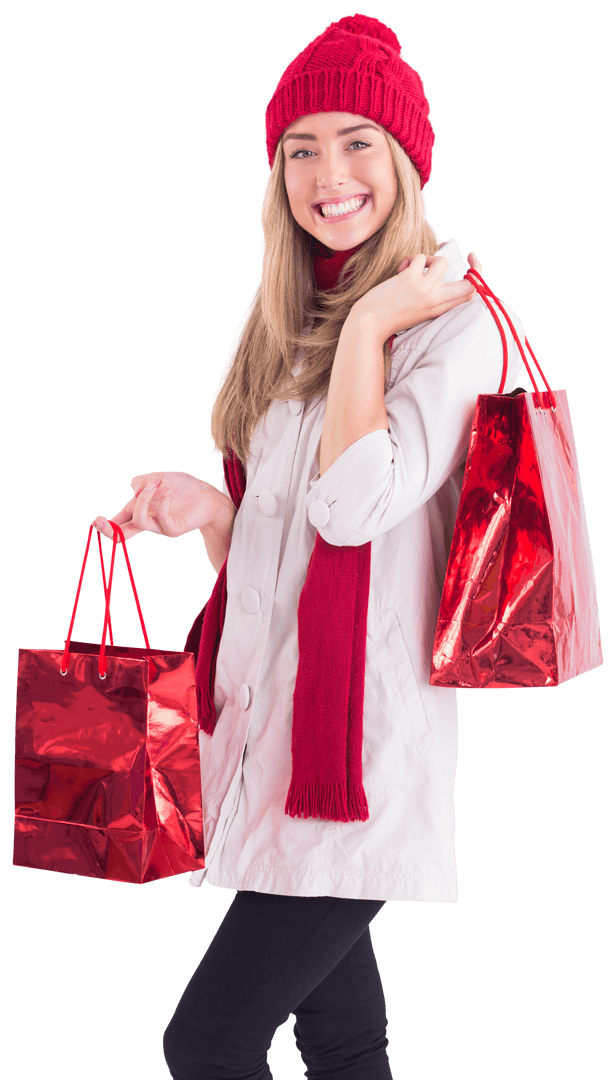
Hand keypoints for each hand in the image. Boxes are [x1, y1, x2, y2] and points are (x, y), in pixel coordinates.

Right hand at [90, 471, 234, 541]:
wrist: (208, 495)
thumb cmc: (184, 487)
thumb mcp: (161, 478)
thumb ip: (144, 481)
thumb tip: (133, 488)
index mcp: (141, 511)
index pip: (119, 521)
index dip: (105, 524)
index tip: (96, 520)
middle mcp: (148, 521)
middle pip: (122, 534)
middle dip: (108, 530)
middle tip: (99, 521)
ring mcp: (161, 527)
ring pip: (139, 520)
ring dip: (144, 500)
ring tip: (156, 485)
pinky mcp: (174, 529)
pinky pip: (162, 518)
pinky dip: (163, 501)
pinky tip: (170, 490)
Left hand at [351, 249, 482, 341]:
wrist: (369, 324)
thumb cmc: (390, 317)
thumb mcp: (419, 312)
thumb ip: (432, 297)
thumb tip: (439, 270)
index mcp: (440, 310)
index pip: (470, 295)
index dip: (477, 281)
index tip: (473, 269)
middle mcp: (437, 300)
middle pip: (470, 283)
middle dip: (476, 266)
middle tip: (469, 256)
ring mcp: (425, 289)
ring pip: (442, 262)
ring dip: (430, 259)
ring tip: (417, 268)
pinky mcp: (411, 279)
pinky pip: (419, 257)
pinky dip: (409, 260)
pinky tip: (400, 272)